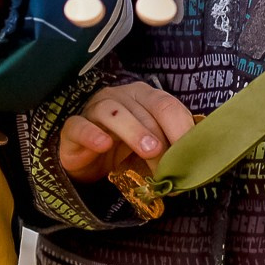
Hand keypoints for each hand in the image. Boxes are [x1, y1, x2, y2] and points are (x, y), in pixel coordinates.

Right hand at [59, 82, 196, 183]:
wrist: (87, 162)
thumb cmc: (124, 152)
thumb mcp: (151, 151)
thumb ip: (169, 151)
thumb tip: (192, 167)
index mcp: (145, 97)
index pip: (167, 105)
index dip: (181, 127)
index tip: (192, 153)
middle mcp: (121, 97)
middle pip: (145, 110)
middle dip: (161, 136)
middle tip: (170, 162)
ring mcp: (94, 109)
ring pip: (114, 113)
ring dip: (134, 131)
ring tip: (149, 151)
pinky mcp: (72, 128)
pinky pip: (79, 126)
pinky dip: (91, 134)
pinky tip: (103, 145)